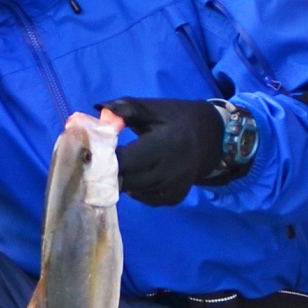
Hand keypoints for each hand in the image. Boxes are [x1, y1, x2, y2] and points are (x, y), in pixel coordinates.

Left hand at [101, 96, 223, 206]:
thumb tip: (100, 109)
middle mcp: (170, 170)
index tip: (95, 150)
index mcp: (164, 144)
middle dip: (110, 171)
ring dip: (123, 180)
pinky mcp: (175, 197)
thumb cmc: (176, 120)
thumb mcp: (153, 108)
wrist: (211, 137)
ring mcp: (174, 187)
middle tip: (101, 160)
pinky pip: (147, 198)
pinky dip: (137, 188)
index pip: (125, 161)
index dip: (105, 158)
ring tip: (121, 164)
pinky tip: (139, 173)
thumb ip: (126, 109)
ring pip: (134, 191)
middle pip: (126, 180)